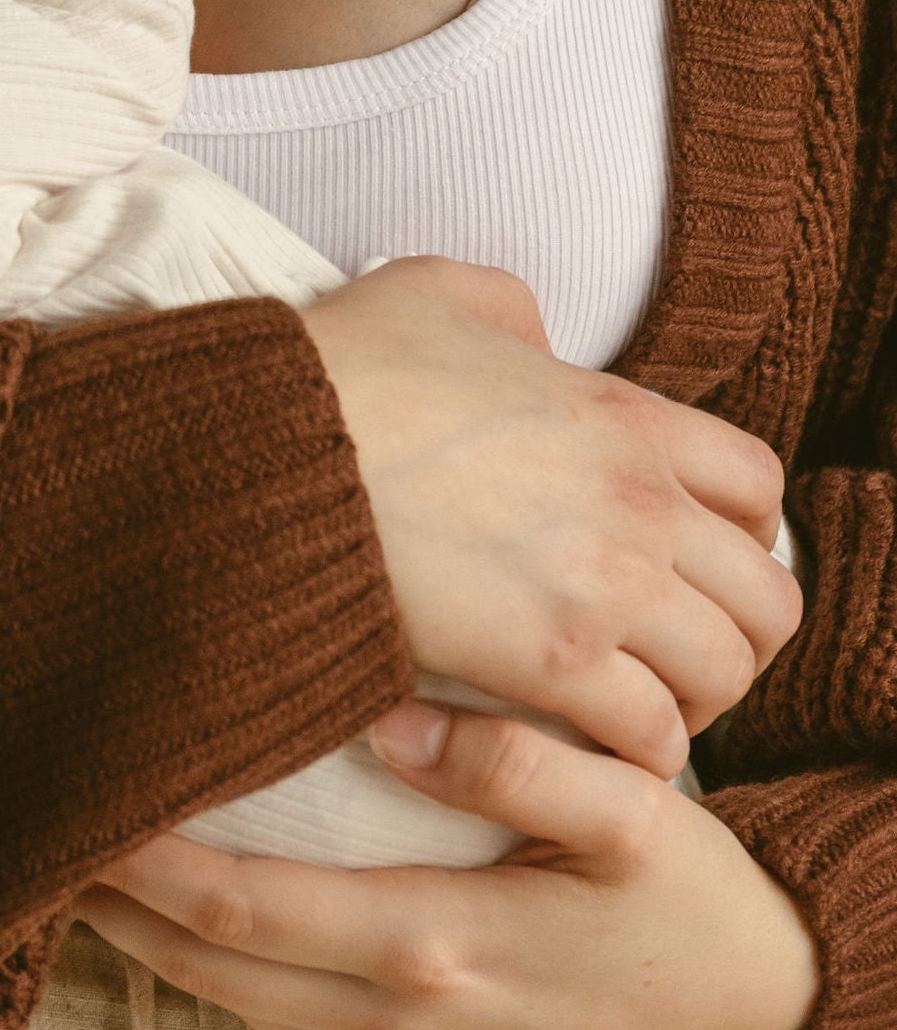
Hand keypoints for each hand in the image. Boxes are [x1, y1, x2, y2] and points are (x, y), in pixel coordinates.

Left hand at [76, 703, 820, 1028]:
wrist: (752, 1010)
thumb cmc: (685, 904)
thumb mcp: (634, 821)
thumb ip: (520, 762)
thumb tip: (397, 718)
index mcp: (430, 946)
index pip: (240, 905)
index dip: (145, 856)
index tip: (79, 785)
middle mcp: (392, 1010)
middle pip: (206, 963)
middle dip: (112, 894)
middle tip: (34, 804)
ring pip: (226, 1001)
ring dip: (145, 934)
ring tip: (72, 844)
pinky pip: (273, 1014)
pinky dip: (206, 965)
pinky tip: (168, 907)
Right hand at [301, 260, 798, 773]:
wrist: (276, 451)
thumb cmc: (344, 368)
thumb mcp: (436, 291)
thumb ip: (511, 310)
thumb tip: (535, 341)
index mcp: (623, 414)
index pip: (756, 485)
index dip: (738, 531)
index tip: (688, 558)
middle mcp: (638, 503)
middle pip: (766, 597)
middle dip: (729, 631)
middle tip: (670, 649)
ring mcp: (604, 586)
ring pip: (724, 674)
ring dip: (689, 699)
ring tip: (631, 701)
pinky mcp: (552, 663)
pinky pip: (653, 736)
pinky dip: (633, 750)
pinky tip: (583, 735)